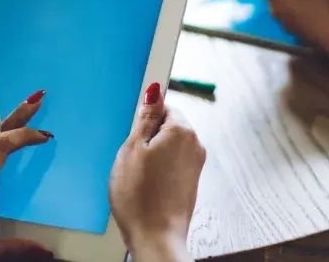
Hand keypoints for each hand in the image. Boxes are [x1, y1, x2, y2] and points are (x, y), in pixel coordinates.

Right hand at [110, 83, 203, 261]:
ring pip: (168, 147)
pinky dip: (159, 171)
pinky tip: (146, 187)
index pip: (163, 107)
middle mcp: (195, 145)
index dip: (144, 120)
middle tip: (132, 159)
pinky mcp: (191, 182)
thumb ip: (145, 117)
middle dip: (148, 138)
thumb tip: (154, 90)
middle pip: (167, 127)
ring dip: (152, 156)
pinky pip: (172, 165)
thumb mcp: (132, 148)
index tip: (134, 136)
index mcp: (182, 130)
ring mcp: (195, 165)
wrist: (155, 237)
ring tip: (138, 176)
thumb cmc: (139, 197)